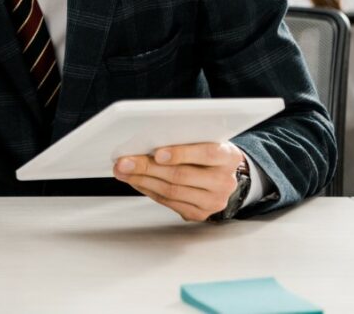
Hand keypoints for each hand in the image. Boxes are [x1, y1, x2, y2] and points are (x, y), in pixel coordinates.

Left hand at [113, 141, 245, 221]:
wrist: (222, 175)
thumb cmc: (207, 153)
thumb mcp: (204, 140)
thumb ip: (184, 139)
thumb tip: (146, 140)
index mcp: (228, 157)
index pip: (206, 153)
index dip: (180, 153)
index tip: (157, 153)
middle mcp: (224, 181)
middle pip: (181, 175)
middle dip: (148, 167)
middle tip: (125, 161)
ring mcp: (214, 201)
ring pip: (172, 191)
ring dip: (142, 180)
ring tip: (124, 171)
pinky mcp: (200, 213)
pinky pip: (168, 203)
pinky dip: (148, 190)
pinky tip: (136, 181)